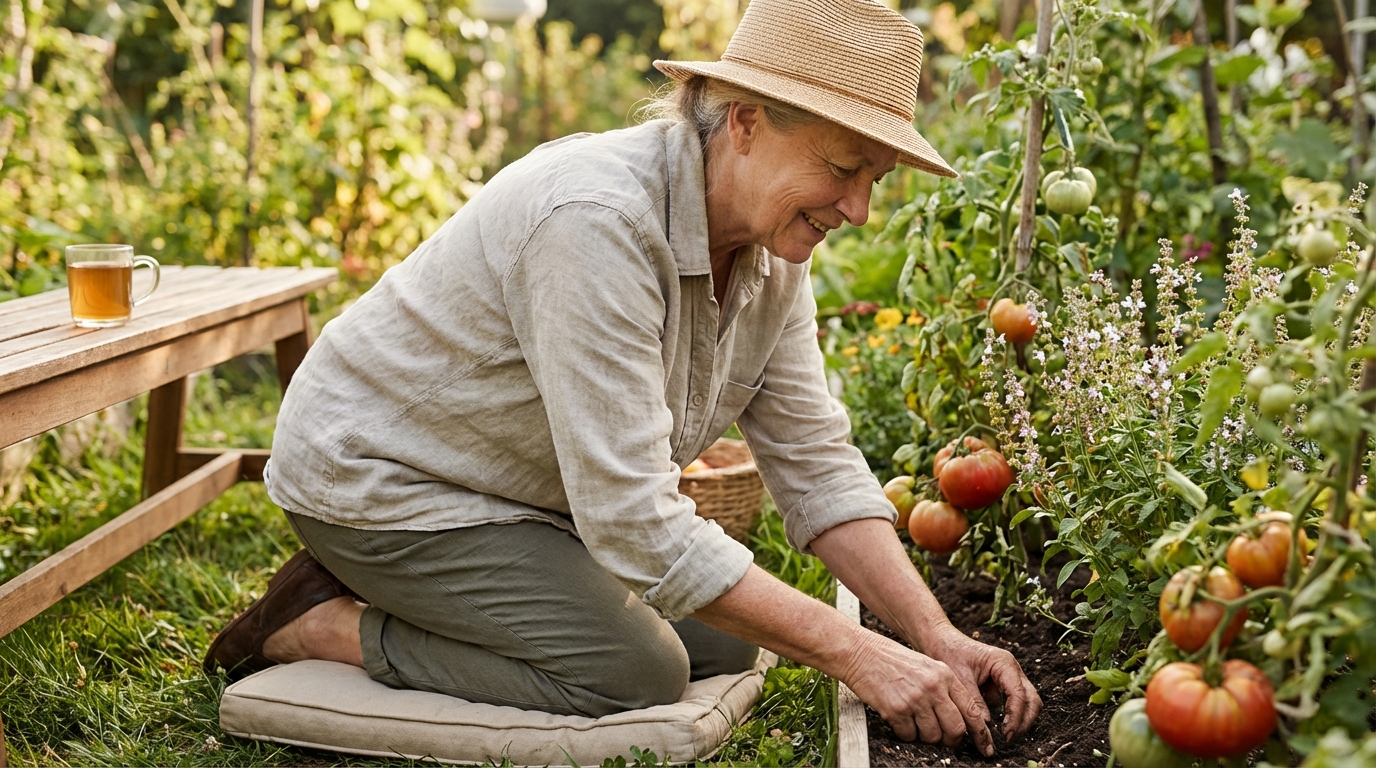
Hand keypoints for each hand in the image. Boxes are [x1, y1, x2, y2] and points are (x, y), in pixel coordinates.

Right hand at [841, 630, 997, 754]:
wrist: (861, 653)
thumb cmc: (892, 660)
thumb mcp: (927, 666)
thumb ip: (945, 688)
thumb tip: (959, 718)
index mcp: (945, 675)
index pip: (972, 710)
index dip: (980, 732)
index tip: (984, 745)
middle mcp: (933, 687)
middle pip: (956, 728)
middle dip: (951, 740)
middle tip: (943, 740)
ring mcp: (914, 699)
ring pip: (933, 736)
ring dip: (925, 737)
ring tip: (915, 723)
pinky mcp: (896, 710)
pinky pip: (909, 736)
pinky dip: (905, 734)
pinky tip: (899, 720)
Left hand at [923, 627, 1041, 741]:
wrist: (942, 641)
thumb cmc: (950, 653)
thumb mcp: (959, 678)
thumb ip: (974, 702)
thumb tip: (987, 726)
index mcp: (1003, 663)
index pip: (1019, 694)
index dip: (1015, 717)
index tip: (1006, 734)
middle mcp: (1012, 670)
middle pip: (1031, 700)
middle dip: (1023, 722)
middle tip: (1008, 739)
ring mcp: (1010, 677)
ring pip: (1027, 703)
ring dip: (1019, 720)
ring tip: (1005, 737)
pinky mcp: (1003, 685)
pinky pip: (1014, 703)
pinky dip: (1011, 716)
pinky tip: (998, 728)